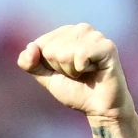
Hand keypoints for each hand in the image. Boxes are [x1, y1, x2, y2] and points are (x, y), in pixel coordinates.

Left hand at [17, 23, 133, 120]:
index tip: (65, 72)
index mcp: (65, 33)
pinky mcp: (107, 46)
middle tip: (78, 75)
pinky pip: (81, 55)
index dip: (49, 66)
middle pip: (51, 50)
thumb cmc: (75, 91)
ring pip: (64, 53)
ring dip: (72, 71)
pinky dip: (83, 70)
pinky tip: (95, 71)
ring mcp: (95, 36)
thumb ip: (30, 64)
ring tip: (86, 73)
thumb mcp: (46, 77)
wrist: (99, 108)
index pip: (39, 45)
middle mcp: (80, 29)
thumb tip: (30, 47)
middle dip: (61, 69)